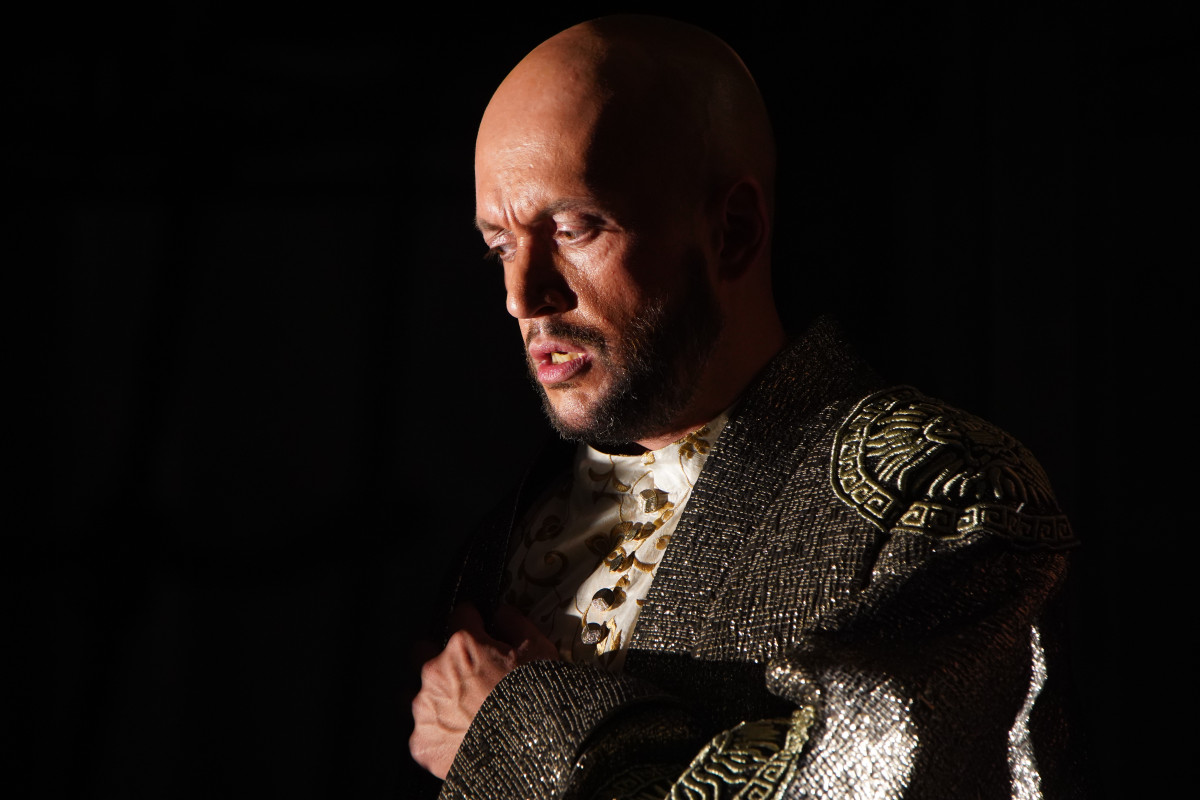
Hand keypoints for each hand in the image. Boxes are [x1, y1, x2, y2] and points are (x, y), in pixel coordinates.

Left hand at [409, 603, 557, 778]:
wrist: (534, 751)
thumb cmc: (538, 701)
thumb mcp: (538, 651)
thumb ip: (514, 624)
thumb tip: (502, 614)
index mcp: (464, 647)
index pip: (460, 617)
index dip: (473, 622)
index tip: (477, 629)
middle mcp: (437, 673)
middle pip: (425, 651)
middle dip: (444, 659)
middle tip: (466, 673)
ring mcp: (426, 709)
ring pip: (419, 693)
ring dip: (437, 697)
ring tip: (463, 711)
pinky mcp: (422, 741)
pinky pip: (423, 730)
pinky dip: (439, 732)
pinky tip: (461, 736)